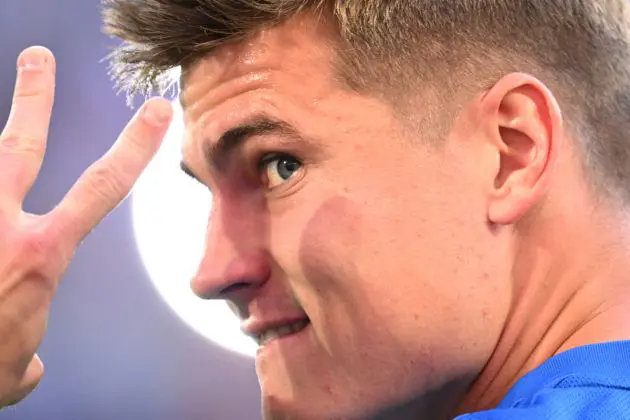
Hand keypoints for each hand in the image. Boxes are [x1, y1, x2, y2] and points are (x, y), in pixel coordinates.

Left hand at [0, 46, 171, 406]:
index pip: (102, 186)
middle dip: (33, 99)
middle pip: (18, 147)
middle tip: (38, 59)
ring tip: (2, 112)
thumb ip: (27, 355)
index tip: (155, 111)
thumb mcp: (14, 370)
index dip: (134, 144)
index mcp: (40, 255)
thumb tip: (28, 362)